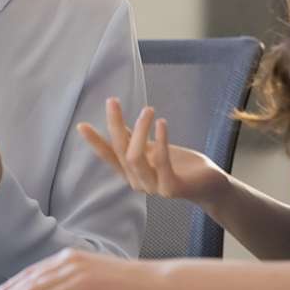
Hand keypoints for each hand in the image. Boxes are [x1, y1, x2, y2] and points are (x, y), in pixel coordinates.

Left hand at [0, 248, 163, 289]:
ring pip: (36, 287)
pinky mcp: (84, 280)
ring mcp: (76, 269)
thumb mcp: (92, 283)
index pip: (31, 275)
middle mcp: (68, 261)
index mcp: (69, 259)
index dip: (11, 288)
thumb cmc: (126, 288)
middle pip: (28, 281)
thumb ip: (71, 286)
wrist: (155, 282)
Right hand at [77, 98, 228, 204]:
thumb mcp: (153, 148)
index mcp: (131, 173)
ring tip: (148, 110)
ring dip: (140, 130)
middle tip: (112, 100)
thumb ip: (135, 139)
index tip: (81, 125)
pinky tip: (161, 122)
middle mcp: (138, 182)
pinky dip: (160, 140)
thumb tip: (116, 122)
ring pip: (135, 157)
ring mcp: (153, 188)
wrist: (208, 183)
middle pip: (120, 151)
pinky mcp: (171, 188)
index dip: (95, 141)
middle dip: (114, 124)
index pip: (108, 156)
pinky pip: (161, 162)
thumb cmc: (179, 165)